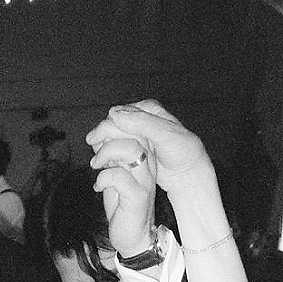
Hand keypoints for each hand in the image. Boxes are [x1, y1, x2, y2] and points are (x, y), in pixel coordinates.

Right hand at [86, 100, 212, 199]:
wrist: (187, 172)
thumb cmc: (181, 151)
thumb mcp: (163, 134)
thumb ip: (141, 122)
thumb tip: (114, 113)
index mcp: (149, 109)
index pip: (122, 112)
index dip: (108, 125)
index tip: (98, 140)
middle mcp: (142, 118)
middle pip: (115, 123)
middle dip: (104, 137)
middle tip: (95, 151)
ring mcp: (138, 134)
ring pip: (115, 135)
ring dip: (105, 146)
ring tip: (98, 159)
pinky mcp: (136, 148)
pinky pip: (119, 147)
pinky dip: (111, 154)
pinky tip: (106, 162)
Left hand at [88, 135, 155, 256]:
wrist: (133, 236)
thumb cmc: (122, 204)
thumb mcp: (113, 173)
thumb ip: (109, 154)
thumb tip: (97, 136)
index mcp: (144, 155)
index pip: (134, 124)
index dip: (112, 123)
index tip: (94, 136)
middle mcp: (148, 164)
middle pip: (135, 130)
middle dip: (107, 131)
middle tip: (92, 143)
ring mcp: (144, 180)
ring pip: (131, 149)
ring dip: (106, 153)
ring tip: (96, 165)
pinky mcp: (137, 196)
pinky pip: (120, 177)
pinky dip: (103, 178)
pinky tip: (98, 186)